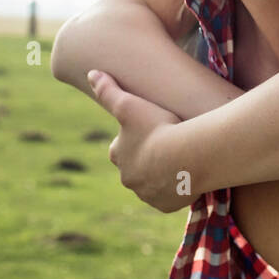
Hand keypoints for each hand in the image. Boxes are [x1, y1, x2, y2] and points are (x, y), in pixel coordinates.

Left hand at [88, 69, 188, 212]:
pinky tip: (187, 177)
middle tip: (170, 144)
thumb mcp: (129, 104)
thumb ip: (108, 90)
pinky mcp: (166, 205)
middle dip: (150, 158)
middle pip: (138, 167)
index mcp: (118, 156)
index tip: (151, 130)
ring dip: (164, 174)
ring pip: (154, 182)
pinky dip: (177, 189)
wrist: (186, 158)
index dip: (136, 137)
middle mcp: (129, 178)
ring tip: (182, 160)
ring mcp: (148, 194)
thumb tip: (91, 73)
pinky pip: (170, 197)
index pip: (122, 147)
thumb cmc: (157, 128)